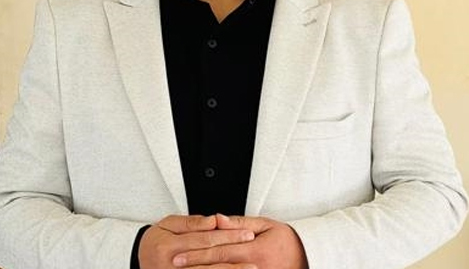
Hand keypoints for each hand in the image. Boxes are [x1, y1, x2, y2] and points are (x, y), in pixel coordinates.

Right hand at [139, 214, 255, 268]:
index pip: (205, 239)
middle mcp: (173, 266)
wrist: (139, 259)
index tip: (247, 233)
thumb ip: (191, 223)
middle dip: (235, 258)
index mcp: (169, 246)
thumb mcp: (169, 224)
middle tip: (256, 256)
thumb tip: (213, 220)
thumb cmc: (156, 240)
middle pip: (210, 261)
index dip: (228, 236)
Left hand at [172, 214, 307, 268]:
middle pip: (217, 266)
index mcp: (254, 249)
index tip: (179, 254)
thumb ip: (239, 223)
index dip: (197, 253)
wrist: (309, 257)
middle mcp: (254, 267)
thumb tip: (217, 220)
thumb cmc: (286, 240)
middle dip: (194, 265)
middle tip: (174, 264)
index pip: (219, 251)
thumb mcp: (265, 225)